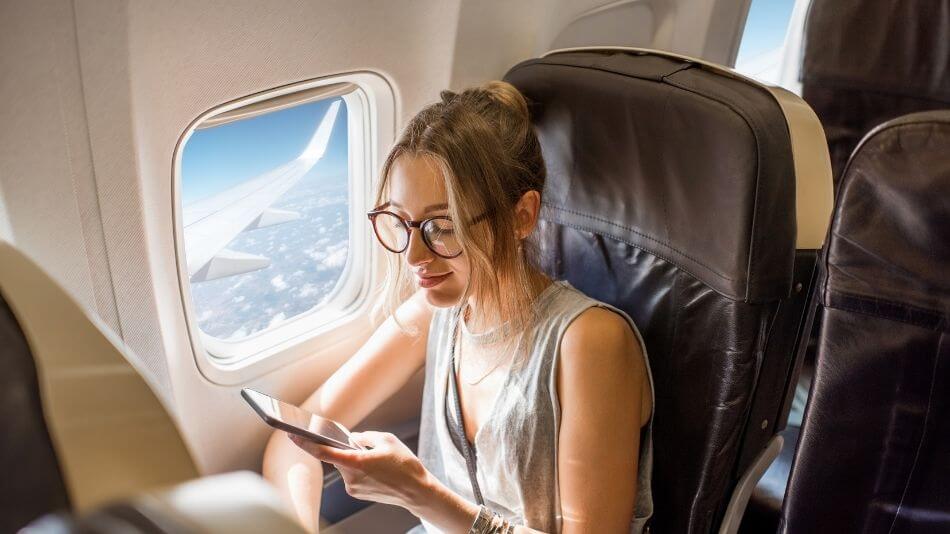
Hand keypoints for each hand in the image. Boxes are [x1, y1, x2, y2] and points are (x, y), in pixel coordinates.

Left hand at [288, 431, 432, 510]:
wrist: (417, 491)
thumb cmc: (405, 465)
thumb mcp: (387, 440)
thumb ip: (365, 437)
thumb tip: (352, 439)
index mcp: (357, 462)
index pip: (323, 452)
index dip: (306, 443)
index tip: (293, 434)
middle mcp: (351, 478)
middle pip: (338, 457)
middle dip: (347, 449)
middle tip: (367, 447)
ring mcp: (353, 488)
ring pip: (346, 466)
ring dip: (355, 460)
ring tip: (378, 461)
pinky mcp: (357, 493)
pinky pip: (352, 475)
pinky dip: (359, 469)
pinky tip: (377, 470)